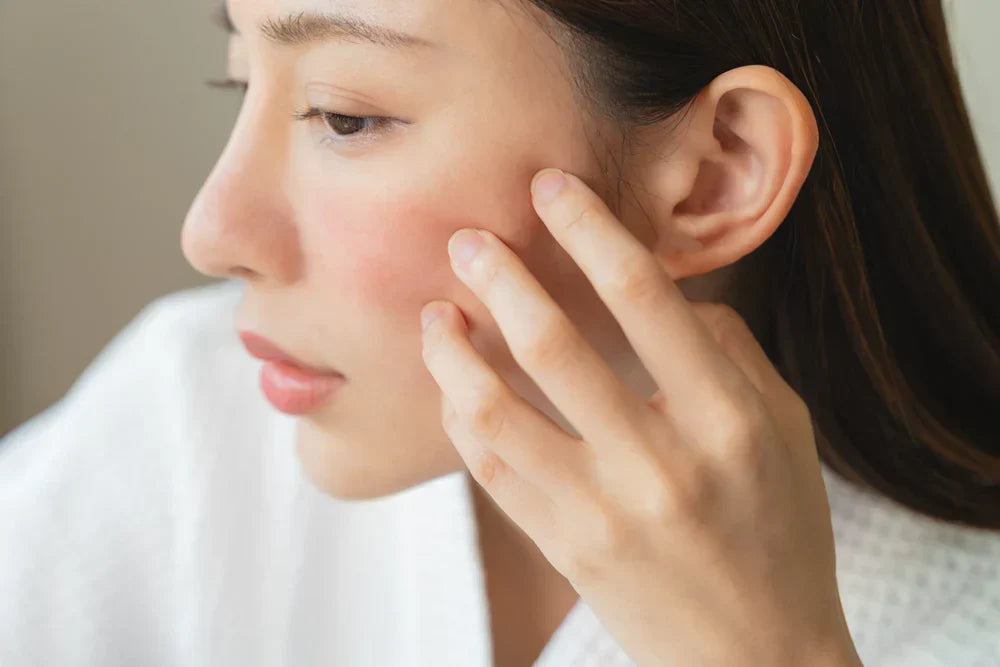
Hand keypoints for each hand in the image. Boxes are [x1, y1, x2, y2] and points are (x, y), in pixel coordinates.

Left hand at [419, 168, 860, 666]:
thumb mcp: (786, 432)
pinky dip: (462, 418)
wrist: (756, 657)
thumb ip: (732, 353)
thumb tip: (671, 295)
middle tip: (469, 239)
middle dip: (500, 277)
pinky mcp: (562, 549)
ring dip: (455, 351)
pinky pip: (490, 472)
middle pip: (554, 346)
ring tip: (437, 313)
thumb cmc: (778, 533)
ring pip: (498, 411)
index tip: (552, 188)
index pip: (645, 297)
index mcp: (725, 418)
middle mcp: (660, 461)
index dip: (590, 229)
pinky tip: (452, 385)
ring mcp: (602, 511)